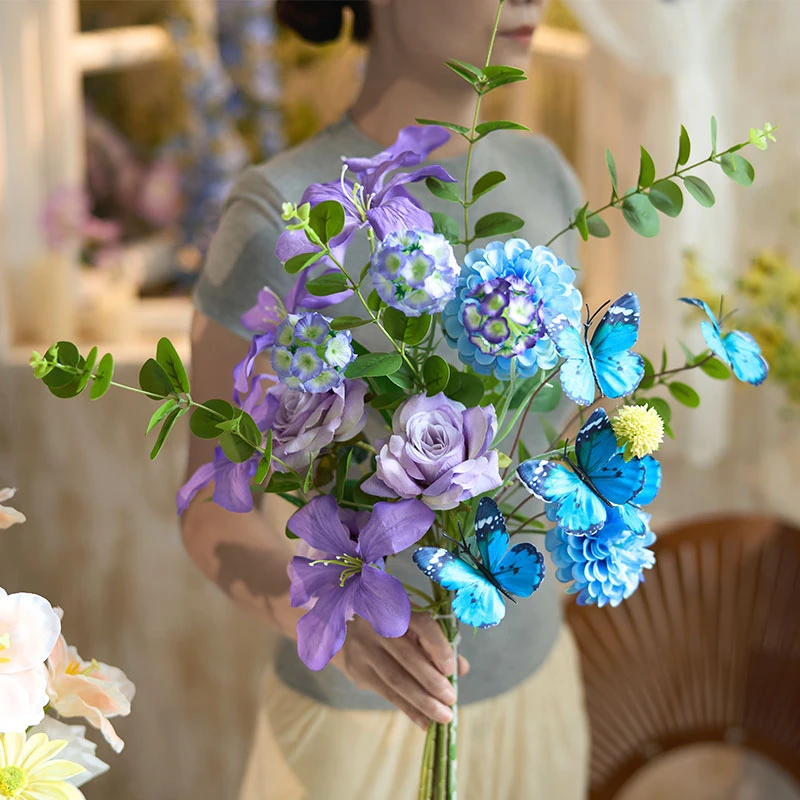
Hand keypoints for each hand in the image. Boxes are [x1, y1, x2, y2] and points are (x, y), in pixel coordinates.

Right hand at [332, 612, 469, 728]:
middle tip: (451, 699)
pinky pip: (386, 693)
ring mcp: (364, 650)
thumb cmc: (386, 623)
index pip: (421, 625)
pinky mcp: (357, 671)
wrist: (339, 625)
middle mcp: (378, 627)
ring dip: (422, 701)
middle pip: (408, 657)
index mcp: (396, 609)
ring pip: (396, 679)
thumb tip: (462, 669)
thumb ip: (435, 642)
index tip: (451, 668)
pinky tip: (424, 721)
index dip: (438, 646)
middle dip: (432, 682)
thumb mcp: (409, 622)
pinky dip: (408, 709)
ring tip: (443, 716)